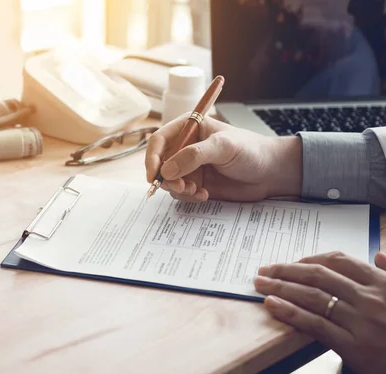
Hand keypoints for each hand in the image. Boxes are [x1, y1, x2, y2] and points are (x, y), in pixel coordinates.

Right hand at [145, 115, 301, 201]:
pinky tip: (204, 194)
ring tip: (197, 190)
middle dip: (166, 178)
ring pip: (168, 181)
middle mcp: (185, 147)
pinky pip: (181, 193)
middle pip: (160, 163)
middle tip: (181, 187)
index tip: (154, 175)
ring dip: (179, 189)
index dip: (152, 158)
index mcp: (189, 128)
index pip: (159, 141)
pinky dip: (188, 196)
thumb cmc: (251, 151)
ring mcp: (189, 166)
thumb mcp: (223, 147)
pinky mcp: (196, 182)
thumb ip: (194, 155)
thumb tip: (167, 169)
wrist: (270, 172)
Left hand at [254, 251, 385, 373]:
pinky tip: (272, 305)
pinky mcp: (353, 346)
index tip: (290, 262)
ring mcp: (361, 321)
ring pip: (312, 297)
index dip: (309, 259)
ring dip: (280, 287)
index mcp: (381, 283)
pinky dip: (290, 312)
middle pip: (318, 276)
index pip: (338, 261)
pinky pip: (315, 324)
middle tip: (264, 271)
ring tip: (260, 284)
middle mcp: (370, 298)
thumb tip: (379, 254)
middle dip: (286, 271)